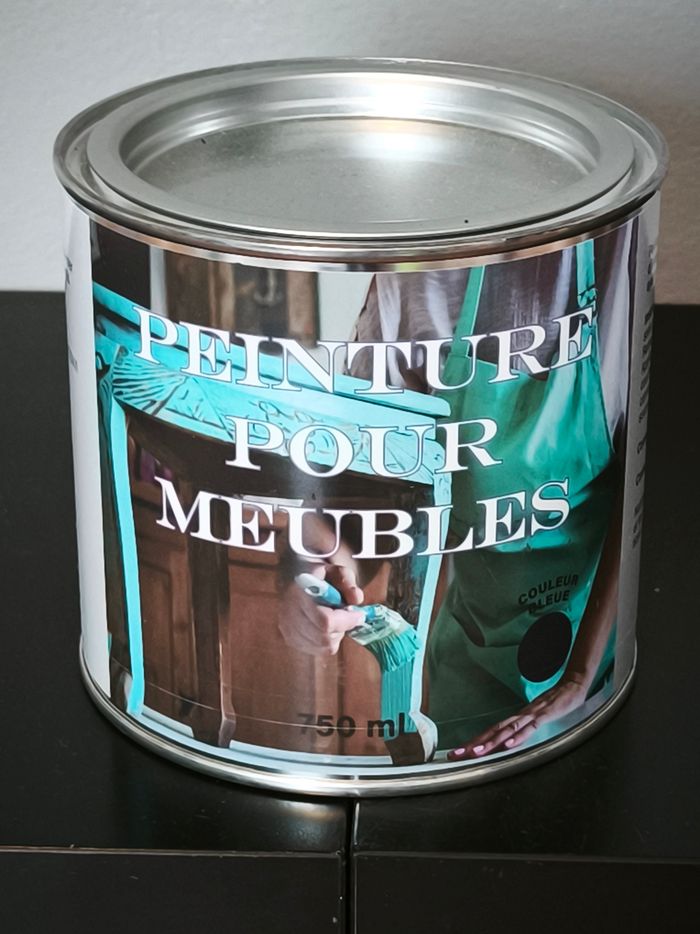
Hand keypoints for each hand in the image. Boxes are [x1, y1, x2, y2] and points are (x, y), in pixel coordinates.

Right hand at [278, 564, 365, 656]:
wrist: (294, 579)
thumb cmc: (318, 576)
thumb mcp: (335, 570)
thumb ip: (347, 582)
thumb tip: (357, 600)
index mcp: (299, 593)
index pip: (325, 621)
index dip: (346, 621)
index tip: (358, 614)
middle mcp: (289, 613)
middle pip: (324, 637)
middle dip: (343, 628)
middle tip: (348, 615)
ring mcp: (287, 629)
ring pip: (323, 646)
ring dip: (336, 635)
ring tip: (335, 619)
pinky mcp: (290, 639)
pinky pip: (318, 650)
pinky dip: (328, 642)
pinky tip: (327, 627)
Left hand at [448, 677, 588, 759]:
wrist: (571, 686)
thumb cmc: (555, 704)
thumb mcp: (536, 720)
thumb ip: (523, 729)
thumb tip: (510, 742)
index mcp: (516, 719)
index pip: (491, 732)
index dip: (474, 742)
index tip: (459, 752)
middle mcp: (519, 717)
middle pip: (492, 732)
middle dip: (473, 744)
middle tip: (456, 754)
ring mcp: (530, 716)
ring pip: (507, 730)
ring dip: (491, 742)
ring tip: (476, 752)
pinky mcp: (544, 716)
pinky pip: (530, 729)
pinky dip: (519, 737)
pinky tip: (508, 745)